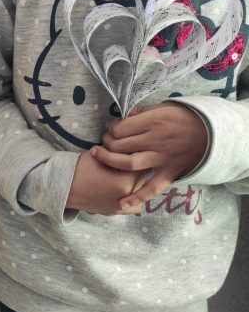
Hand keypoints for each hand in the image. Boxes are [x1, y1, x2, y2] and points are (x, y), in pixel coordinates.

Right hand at [67, 150, 146, 215]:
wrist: (64, 189)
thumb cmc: (80, 169)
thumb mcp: (99, 155)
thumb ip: (118, 151)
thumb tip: (131, 145)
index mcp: (125, 180)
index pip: (143, 163)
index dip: (138, 153)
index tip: (135, 149)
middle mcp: (128, 196)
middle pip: (145, 178)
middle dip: (139, 168)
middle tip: (131, 160)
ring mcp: (122, 207)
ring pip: (142, 192)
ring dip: (138, 183)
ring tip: (128, 175)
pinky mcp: (116, 212)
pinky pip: (134, 206)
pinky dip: (133, 198)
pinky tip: (126, 189)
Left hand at [92, 102, 207, 209]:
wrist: (214, 134)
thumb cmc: (185, 118)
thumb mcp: (164, 107)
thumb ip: (141, 113)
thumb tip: (122, 117)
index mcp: (153, 122)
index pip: (120, 128)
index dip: (110, 128)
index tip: (110, 128)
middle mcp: (156, 140)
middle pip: (119, 145)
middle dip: (106, 143)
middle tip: (104, 142)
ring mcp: (162, 159)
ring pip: (128, 163)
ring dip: (109, 161)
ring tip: (98, 156)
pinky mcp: (169, 173)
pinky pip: (152, 188)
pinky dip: (137, 197)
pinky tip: (121, 203)